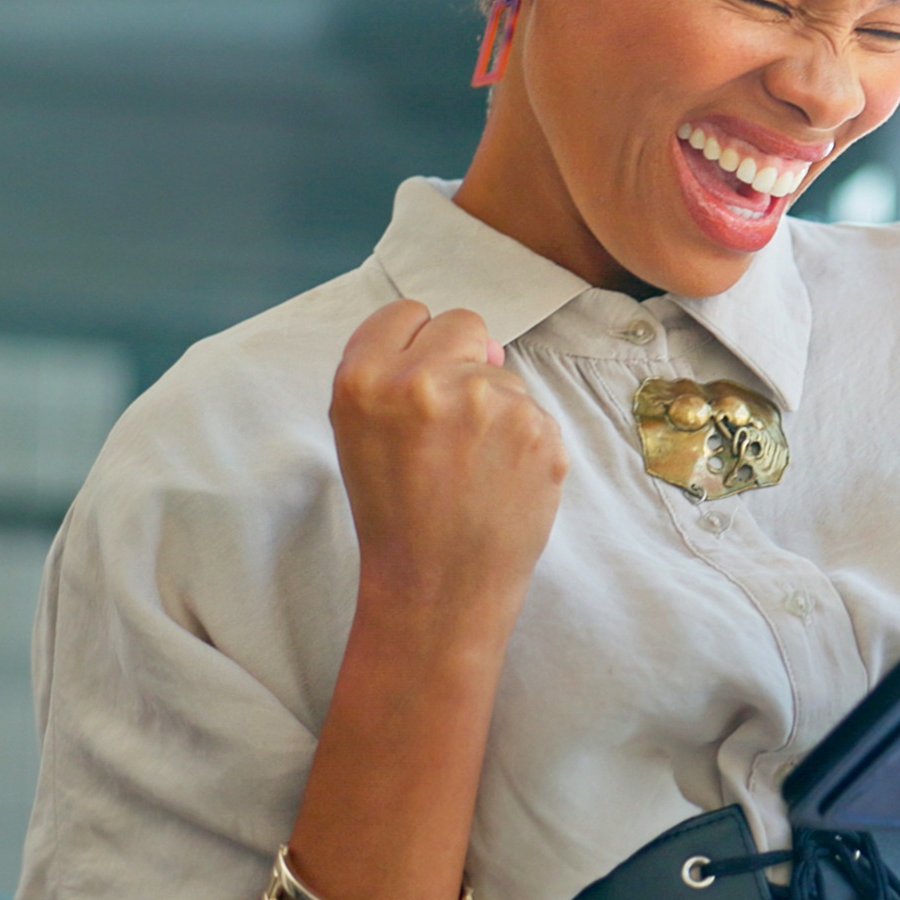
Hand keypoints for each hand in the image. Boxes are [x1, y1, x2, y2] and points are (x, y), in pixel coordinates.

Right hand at [330, 301, 567, 633]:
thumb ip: (398, 374)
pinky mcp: (537, 429)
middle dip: (463, 357)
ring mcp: (487, 403)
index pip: (405, 313)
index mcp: (365, 380)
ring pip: (503, 373)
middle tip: (451, 419)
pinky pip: (534, 410)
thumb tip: (484, 341)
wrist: (437, 587)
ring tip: (471, 466)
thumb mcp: (362, 435)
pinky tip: (500, 479)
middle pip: (463, 323)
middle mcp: (425, 382)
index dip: (415, 343)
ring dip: (494, 407)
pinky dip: (524, 439)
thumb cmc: (396, 513)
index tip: (419, 375)